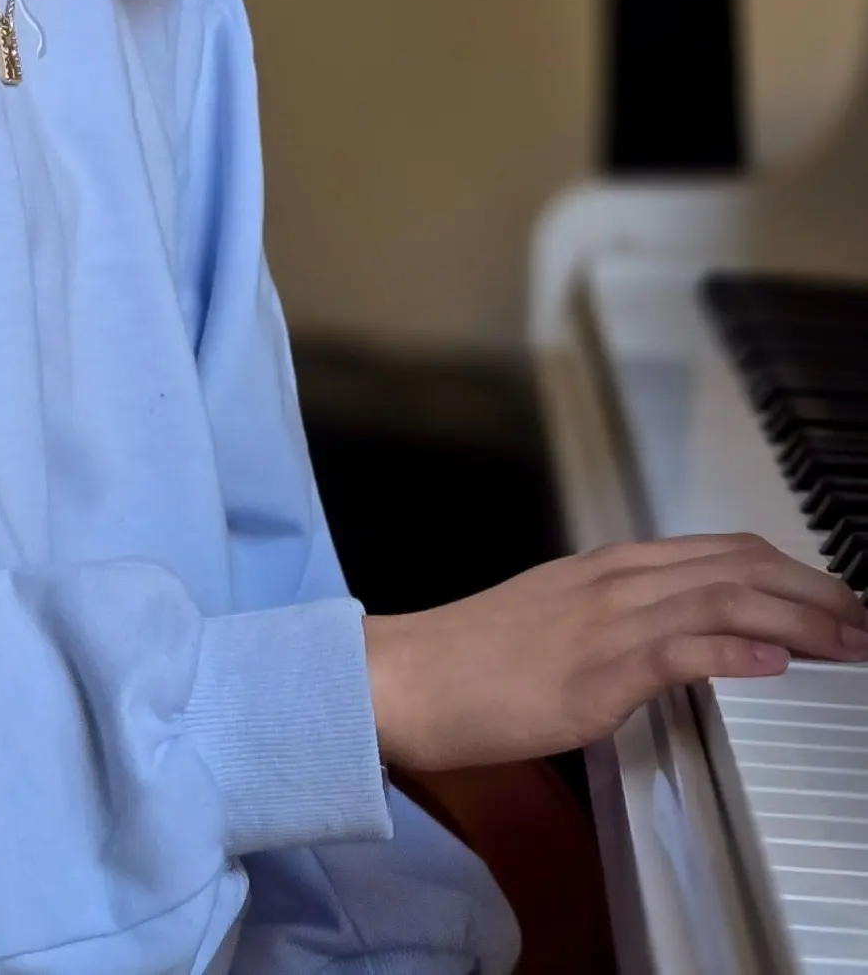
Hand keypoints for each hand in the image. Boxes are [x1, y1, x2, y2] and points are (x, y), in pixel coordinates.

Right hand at [363, 534, 867, 771]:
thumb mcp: (555, 623)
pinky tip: (773, 660)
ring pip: (723, 597)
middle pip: (737, 565)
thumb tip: (674, 641)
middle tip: (861, 619)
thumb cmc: (470, 660)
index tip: (833, 600)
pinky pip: (679, 648)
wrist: (406, 676)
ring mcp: (605, 620)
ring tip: (846, 641)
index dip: (789, 571)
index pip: (720, 552)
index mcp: (608, 568)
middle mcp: (614, 580)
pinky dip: (736, 649)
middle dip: (813, 590)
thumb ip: (617, 622)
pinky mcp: (593, 670)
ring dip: (799, 618)